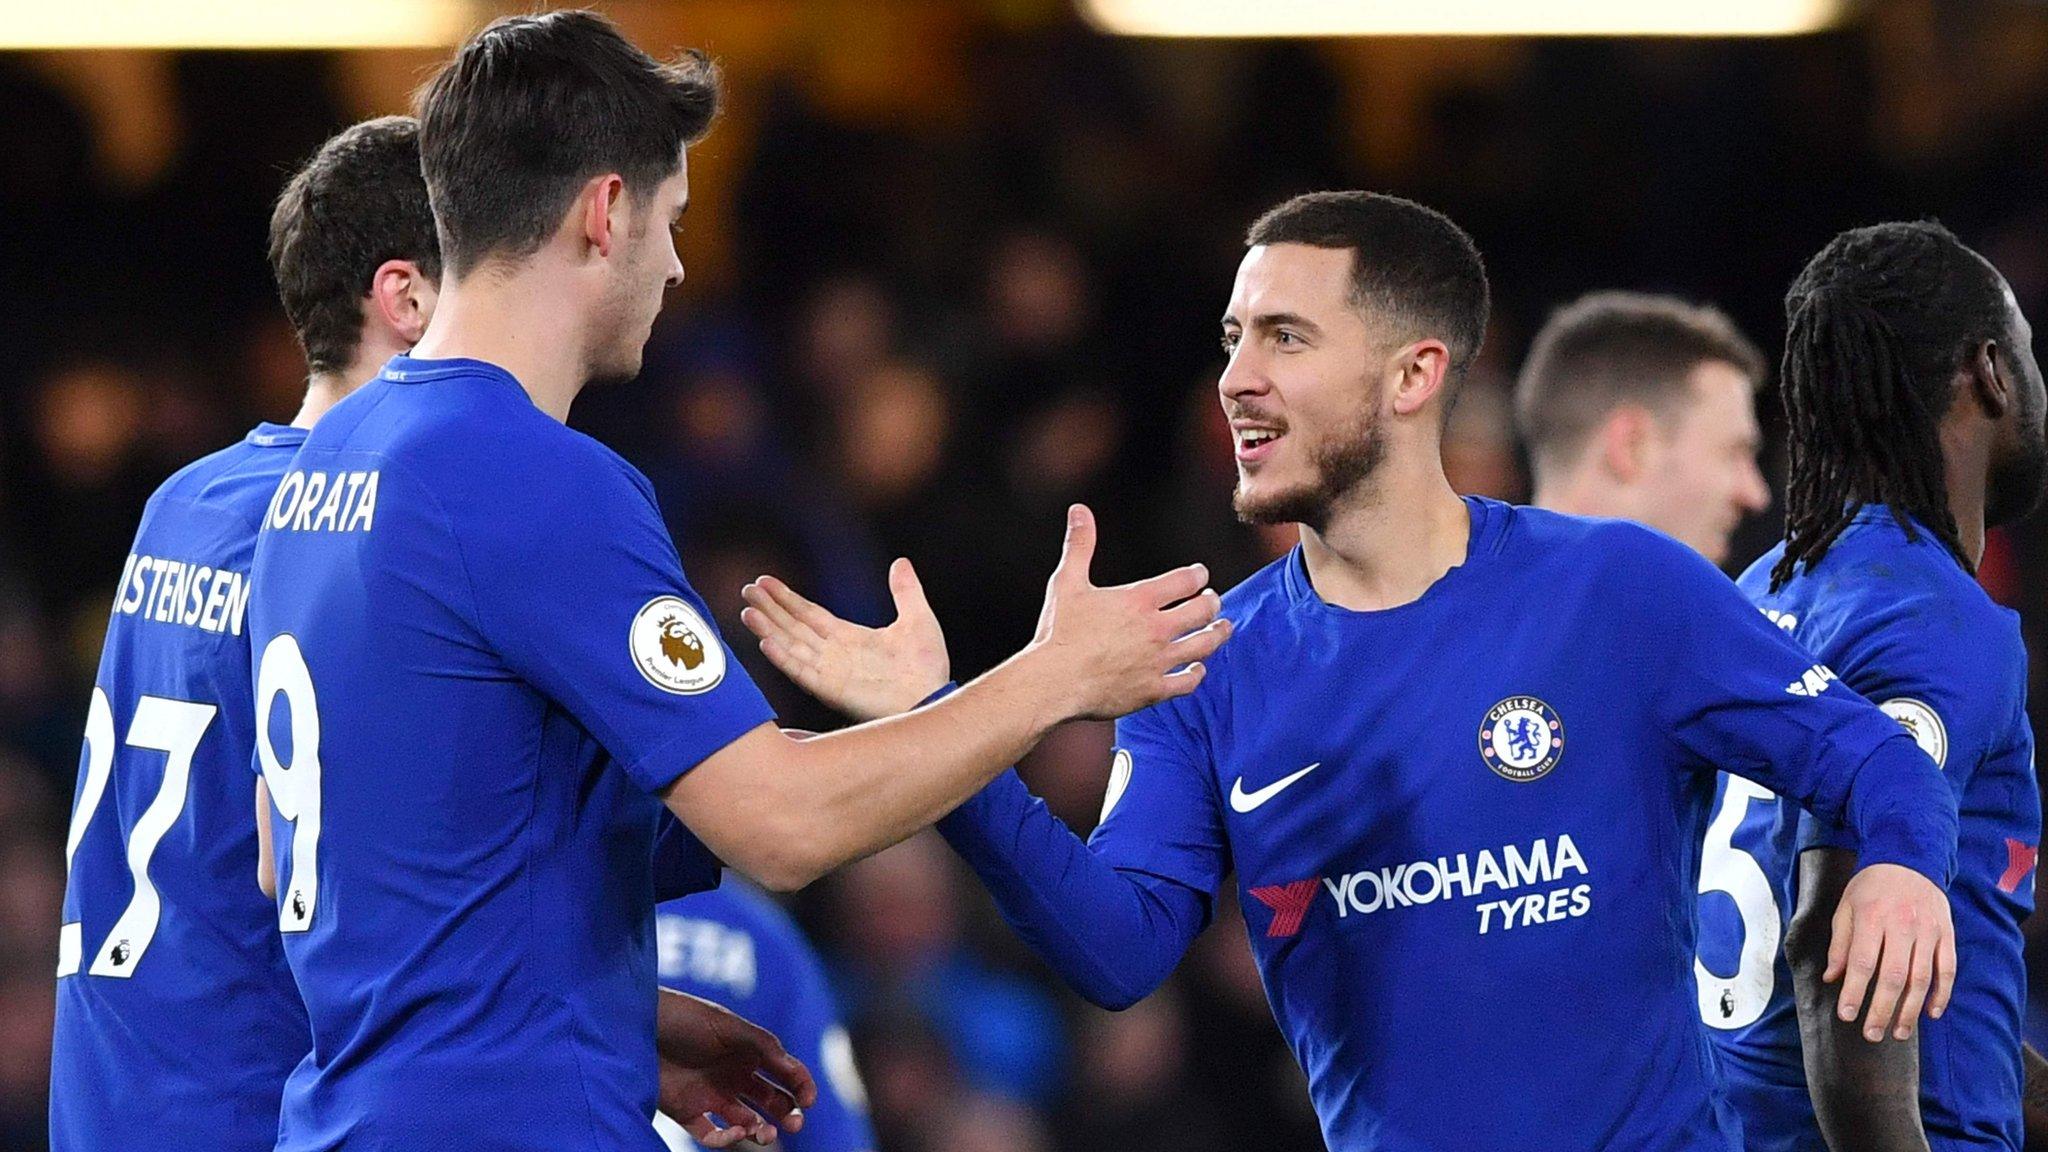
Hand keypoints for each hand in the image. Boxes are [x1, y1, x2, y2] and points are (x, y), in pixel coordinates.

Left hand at [656, 989, 817, 1147]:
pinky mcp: (686, 1112)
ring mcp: (711, 1094)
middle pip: (770, 1101)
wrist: (634, 1027)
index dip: (801, 1086)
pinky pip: (712, 1135)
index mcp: (748, 1050)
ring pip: (746, 1122)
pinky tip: (733, 1134)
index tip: (808, 1101)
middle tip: (794, 1124)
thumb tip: (794, 1070)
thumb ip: (763, 1046)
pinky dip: (726, 1140)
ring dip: (761, 1131)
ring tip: (765, 1134)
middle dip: (787, 1113)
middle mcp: (733, 1074)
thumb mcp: (728, 1026)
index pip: (785, 1072)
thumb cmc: (683, 1018)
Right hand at [740, 558, 949, 721]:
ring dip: (769, 630)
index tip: (765, 582)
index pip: (809, 614)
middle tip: (747, 590)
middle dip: (770, 609)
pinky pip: (801, 672)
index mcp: (849, 638)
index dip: (787, 599)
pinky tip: (766, 643)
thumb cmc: (928, 667)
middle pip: (793, 627)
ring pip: (791, 646)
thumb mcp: (918, 619)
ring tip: (747, 612)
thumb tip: (900, 562)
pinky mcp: (832, 690)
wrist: (934, 697)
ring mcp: (830, 672)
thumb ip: (905, 591)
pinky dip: (783, 658)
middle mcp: (833, 655)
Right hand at [1027, 504, 1230, 719]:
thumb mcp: (1067, 582)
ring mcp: (1158, 661)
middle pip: (1203, 611)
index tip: (1200, 575)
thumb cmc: (1058, 632)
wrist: (1054, 682)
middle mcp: (1156, 629)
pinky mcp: (1153, 689)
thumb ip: (1079, 545)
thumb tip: (1079, 510)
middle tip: (1213, 600)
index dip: (1198, 575)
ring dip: (1217, 634)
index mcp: (1140, 600)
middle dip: (1212, 602)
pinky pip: (1187, 682)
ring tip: (1222, 628)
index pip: (1186, 580)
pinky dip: (1196, 673)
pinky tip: (1197, 669)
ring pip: (1203, 645)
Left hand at [1825, 863, 1956, 1040]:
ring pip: (1922, 978)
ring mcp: (1928, 931)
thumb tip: (1832, 978)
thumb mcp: (1846, 908)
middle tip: (1872, 1034)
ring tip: (1898, 1032)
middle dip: (1882, 1009)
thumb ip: (1841, 945)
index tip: (1847, 1015)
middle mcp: (1902, 926)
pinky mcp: (1946, 935)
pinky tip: (1930, 1013)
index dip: (1855, 992)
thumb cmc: (1871, 887)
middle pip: (1894, 977)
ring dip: (1911, 1010)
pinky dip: (1941, 994)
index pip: (1863, 963)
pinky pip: (1947, 970)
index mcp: (1872, 918)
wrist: (1909, 859)